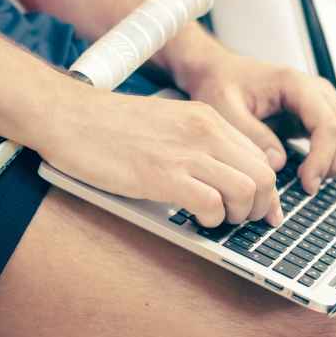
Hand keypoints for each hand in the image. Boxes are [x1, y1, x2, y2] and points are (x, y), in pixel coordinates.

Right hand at [37, 89, 281, 227]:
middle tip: (238, 220)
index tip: (260, 210)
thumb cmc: (107, 126)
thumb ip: (194, 145)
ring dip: (236, 216)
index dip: (266, 191)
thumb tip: (218, 178)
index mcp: (206, 119)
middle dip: (257, 207)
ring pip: (245, 191)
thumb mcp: (165, 124)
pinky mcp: (163, 176)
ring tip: (215, 219)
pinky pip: (211, 205)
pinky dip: (209, 220)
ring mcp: (185, 153)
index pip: (260, 157)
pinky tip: (194, 218)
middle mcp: (204, 132)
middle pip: (263, 177)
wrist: (69, 116)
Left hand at [173, 51, 335, 194]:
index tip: (307, 183)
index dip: (322, 158)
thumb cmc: (221, 84)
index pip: (328, 123)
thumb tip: (278, 162)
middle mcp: (316, 91)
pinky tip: (311, 169)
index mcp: (294, 84)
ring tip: (310, 179)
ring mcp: (322, 102)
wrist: (219, 72)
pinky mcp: (319, 116)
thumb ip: (251, 134)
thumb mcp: (223, 109)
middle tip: (308, 185)